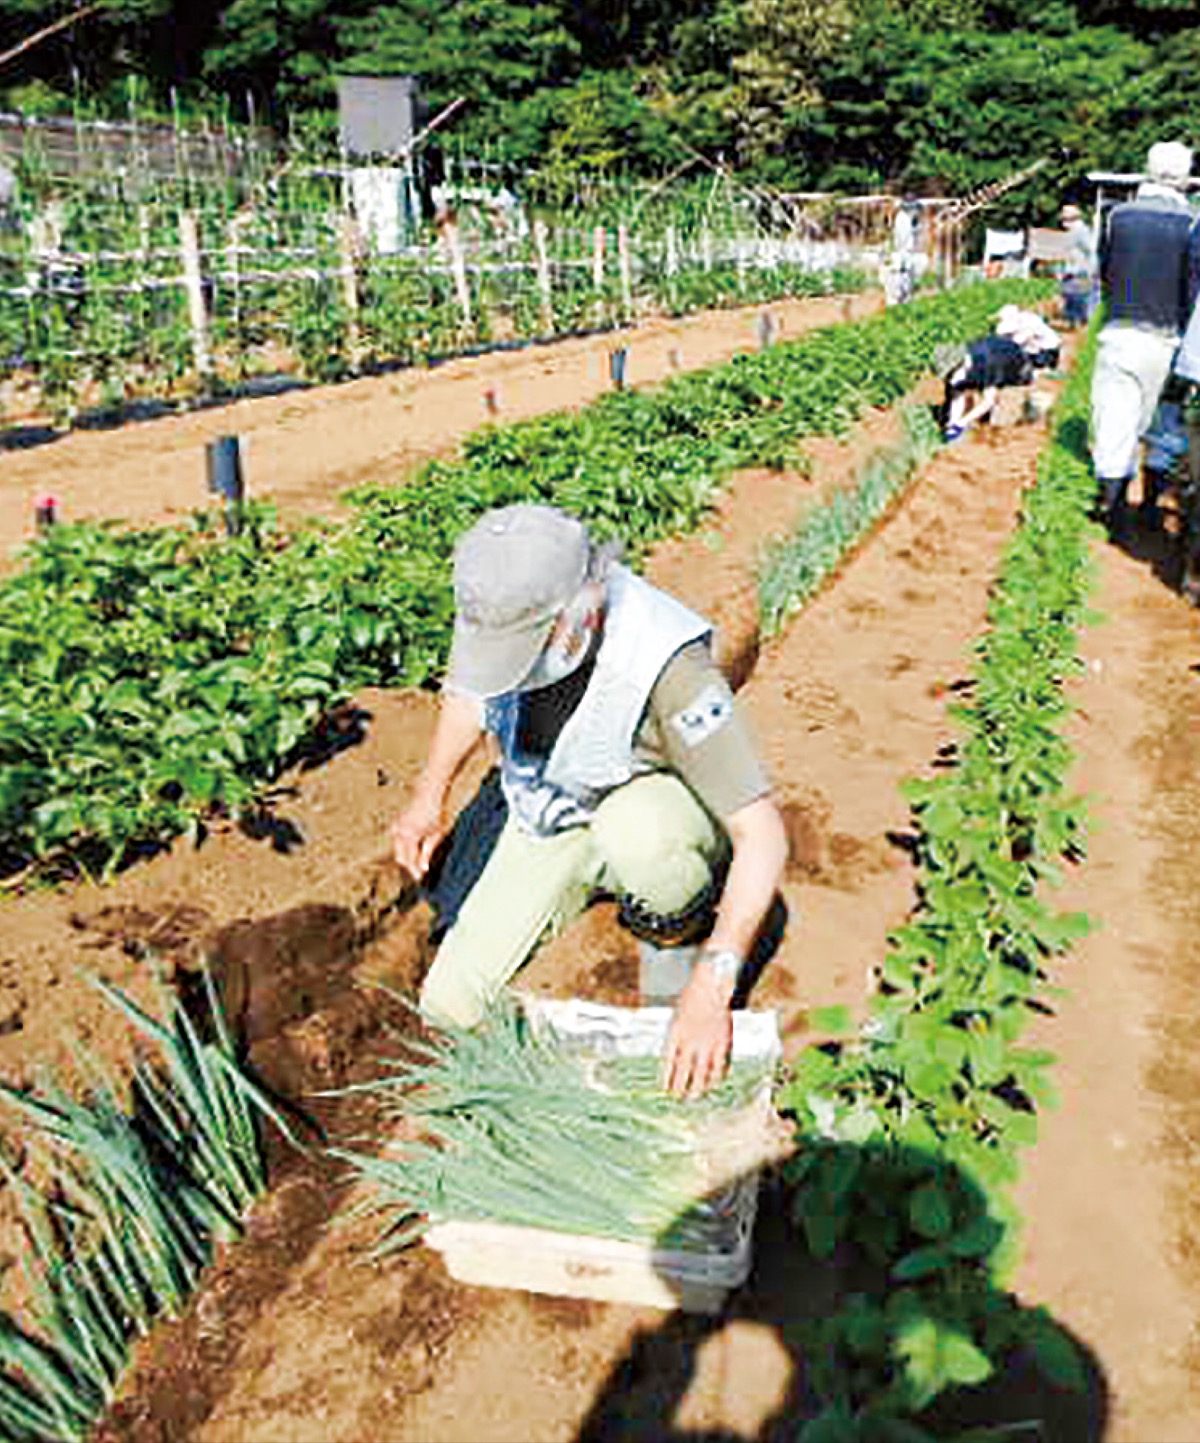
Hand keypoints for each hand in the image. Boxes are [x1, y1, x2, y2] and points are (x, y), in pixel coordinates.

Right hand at [390, 789, 445, 879]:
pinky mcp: (396, 822)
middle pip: (400, 856)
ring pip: (397, 849)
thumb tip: (423, 868)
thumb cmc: (436, 811)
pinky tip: (411, 849)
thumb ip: (428, 851)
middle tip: (418, 873)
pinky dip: (403, 847)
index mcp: (409, 835)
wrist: (428, 791)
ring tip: (415, 863)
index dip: (415, 869)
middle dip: (409, 865)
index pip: (409, 859)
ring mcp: (395, 826)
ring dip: (405, 856)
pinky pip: (397, 840)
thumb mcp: (437, 833)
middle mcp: (399, 831)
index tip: (420, 877)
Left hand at [662, 965, 733, 1098]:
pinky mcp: (722, 1043)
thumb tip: (673, 1059)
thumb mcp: (677, 1015)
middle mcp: (690, 1041)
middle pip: (683, 1070)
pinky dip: (716, 1076)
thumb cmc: (693, 997)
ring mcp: (707, 1043)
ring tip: (693, 1098)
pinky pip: (719, 1064)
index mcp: (675, 1034)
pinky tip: (714, 1084)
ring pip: (700, 1072)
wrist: (711, 986)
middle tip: (676, 1100)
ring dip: (696, 1086)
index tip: (663, 1089)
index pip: (668, 1061)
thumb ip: (677, 1037)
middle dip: (679, 1086)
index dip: (666, 1077)